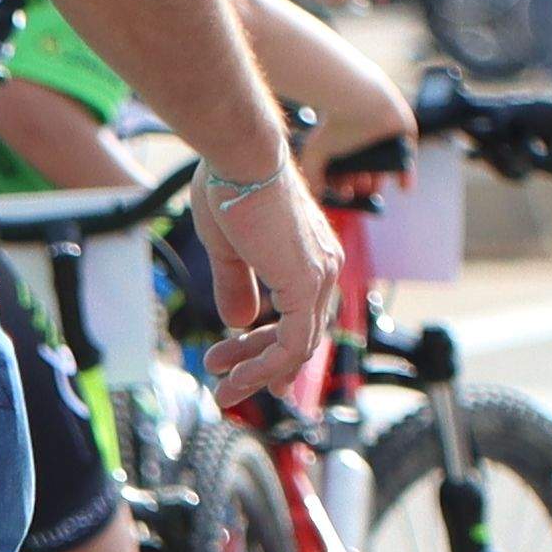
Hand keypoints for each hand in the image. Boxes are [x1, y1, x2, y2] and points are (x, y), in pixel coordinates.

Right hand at [192, 166, 345, 410]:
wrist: (242, 160)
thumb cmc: (231, 188)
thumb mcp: (229, 247)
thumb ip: (237, 286)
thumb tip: (239, 322)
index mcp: (311, 256)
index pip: (299, 313)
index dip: (269, 342)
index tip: (240, 360)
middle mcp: (325, 269)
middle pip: (302, 335)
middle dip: (263, 365)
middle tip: (230, 384)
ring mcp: (319, 279)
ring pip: (299, 346)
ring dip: (260, 373)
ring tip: (225, 391)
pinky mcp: (305, 287)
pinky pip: (292, 344)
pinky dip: (266, 366)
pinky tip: (238, 377)